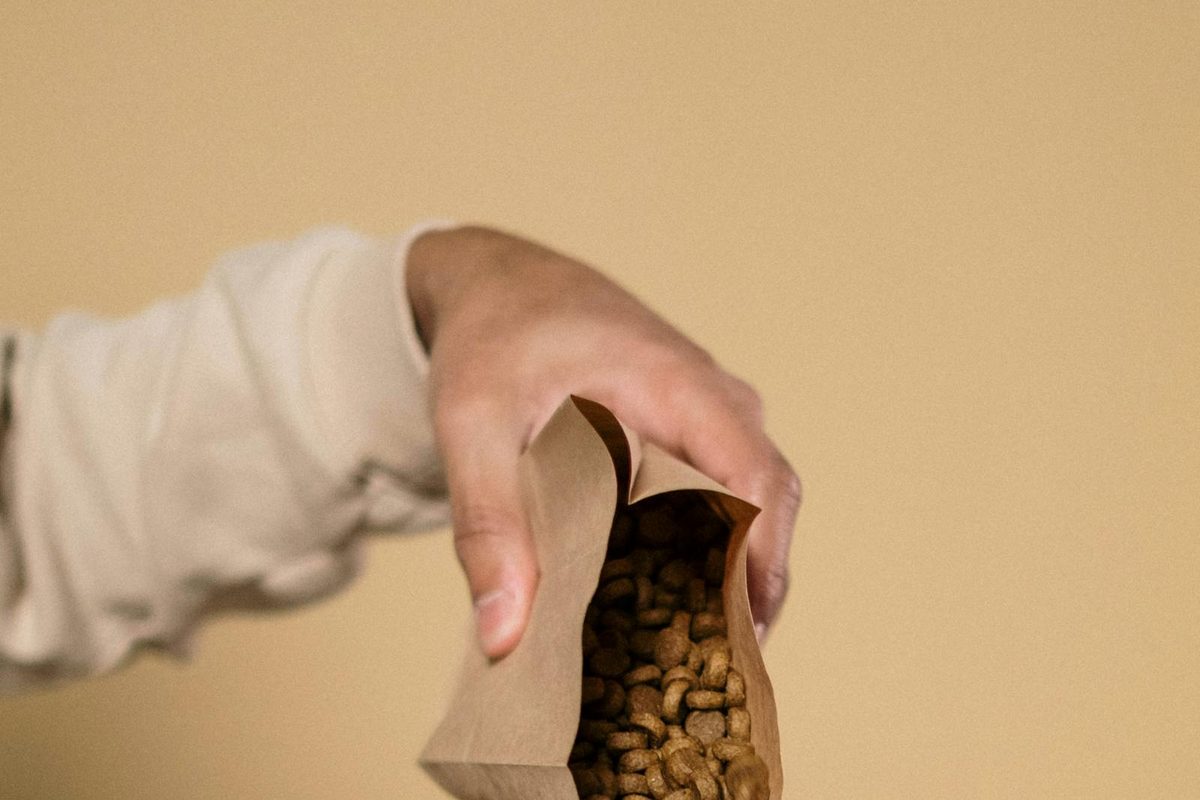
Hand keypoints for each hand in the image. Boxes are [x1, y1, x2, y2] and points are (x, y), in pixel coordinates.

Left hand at [406, 226, 800, 658]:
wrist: (498, 284)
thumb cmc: (493, 340)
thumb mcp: (472, 424)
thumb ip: (487, 523)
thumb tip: (505, 634)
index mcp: (679, 385)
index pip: (758, 476)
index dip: (762, 562)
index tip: (737, 639)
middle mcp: (712, 400)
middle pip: (766, 505)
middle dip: (747, 591)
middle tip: (703, 677)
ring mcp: (706, 416)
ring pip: (746, 506)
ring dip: (725, 577)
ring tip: (683, 657)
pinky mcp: (685, 435)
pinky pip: (714, 496)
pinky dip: (698, 552)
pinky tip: (657, 603)